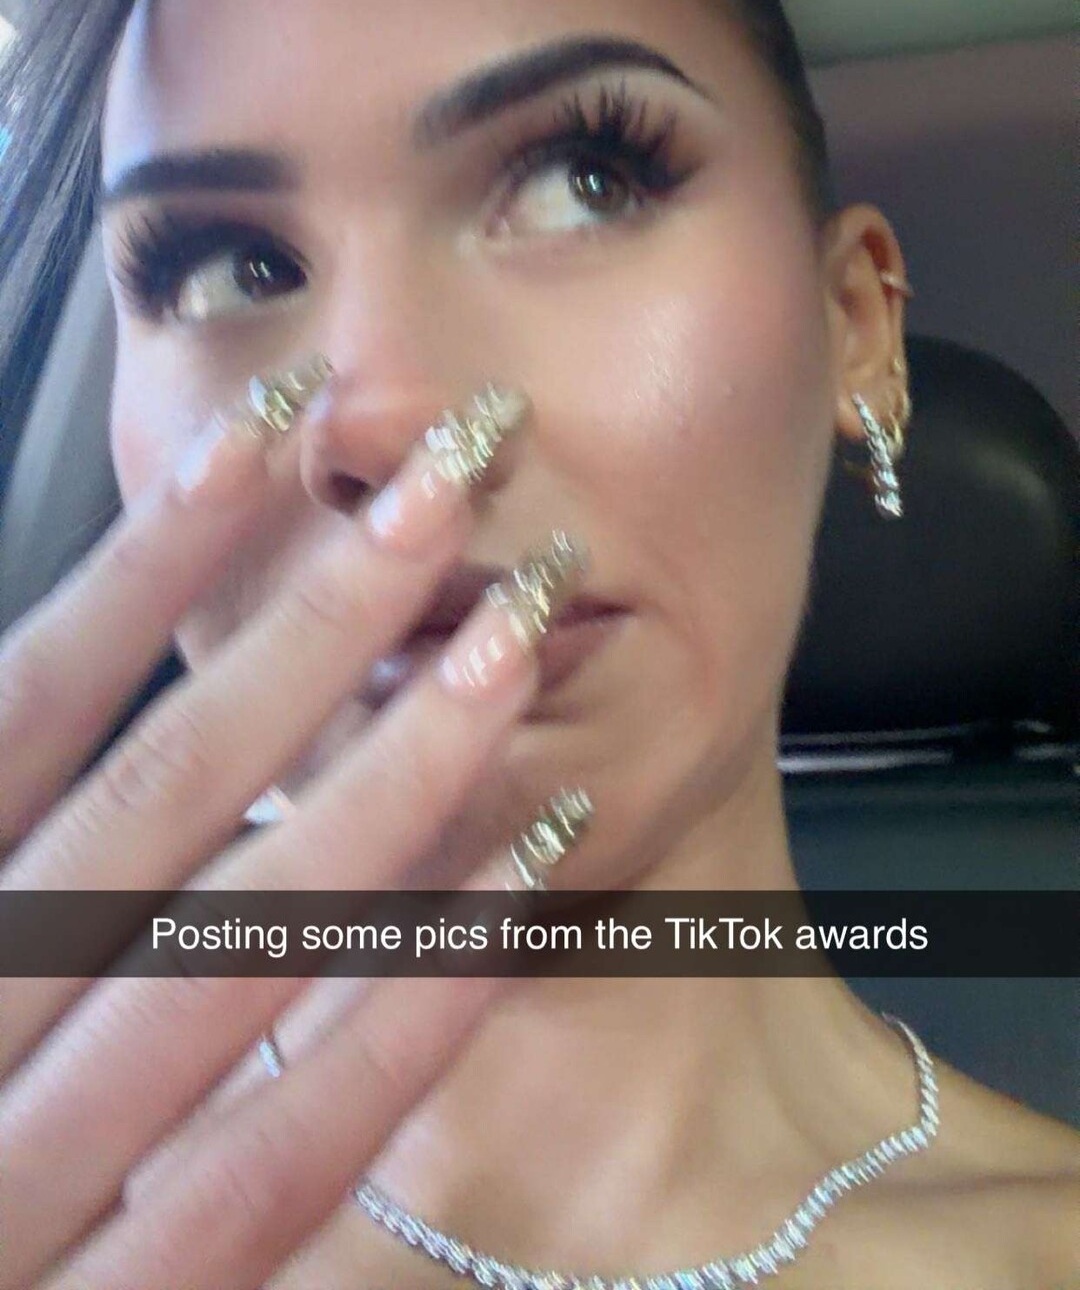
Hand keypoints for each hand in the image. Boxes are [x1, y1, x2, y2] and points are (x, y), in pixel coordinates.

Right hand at [0, 364, 587, 1289]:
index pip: (26, 709)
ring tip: (518, 639)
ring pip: (237, 949)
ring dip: (395, 782)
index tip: (271, 428)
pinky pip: (281, 1150)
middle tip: (456, 475)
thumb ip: (11, 806)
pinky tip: (522, 880)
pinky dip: (407, 1007)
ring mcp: (27, 1190)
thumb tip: (87, 654)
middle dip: (317, 625)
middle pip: (156, 798)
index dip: (148, 563)